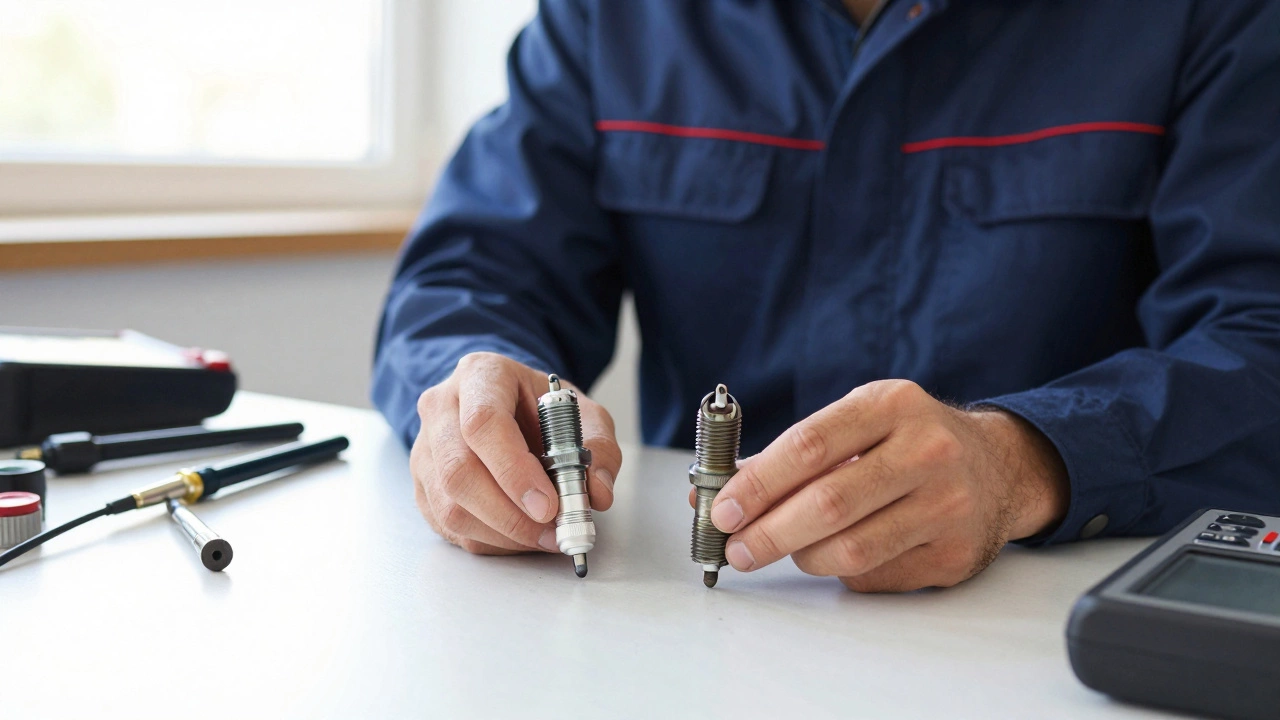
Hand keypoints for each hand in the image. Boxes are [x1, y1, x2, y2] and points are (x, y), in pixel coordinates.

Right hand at [412, 352, 620, 553]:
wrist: (508, 405)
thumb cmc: (540, 407)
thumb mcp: (582, 412)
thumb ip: (599, 447)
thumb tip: (597, 493)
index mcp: (481, 376)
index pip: (483, 423)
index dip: (514, 470)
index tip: (548, 505)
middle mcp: (442, 408)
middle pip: (458, 471)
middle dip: (509, 514)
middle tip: (552, 531)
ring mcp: (425, 449)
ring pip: (449, 506)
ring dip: (502, 534)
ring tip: (544, 537)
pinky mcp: (422, 485)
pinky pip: (448, 526)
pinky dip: (490, 541)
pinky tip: (520, 536)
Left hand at [707, 380, 1067, 591]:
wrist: (999, 467)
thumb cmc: (908, 441)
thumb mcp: (858, 423)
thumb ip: (791, 454)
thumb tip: (714, 493)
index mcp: (891, 405)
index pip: (809, 445)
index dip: (757, 484)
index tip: (723, 510)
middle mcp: (926, 450)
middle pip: (827, 504)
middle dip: (768, 533)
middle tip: (736, 549)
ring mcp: (947, 504)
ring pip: (850, 549)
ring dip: (801, 557)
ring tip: (785, 549)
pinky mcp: (954, 552)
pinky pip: (876, 575)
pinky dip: (843, 570)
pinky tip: (840, 554)